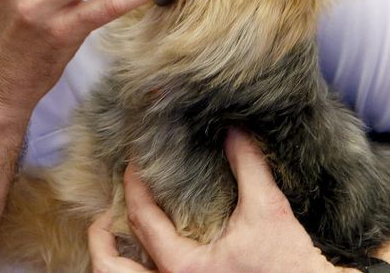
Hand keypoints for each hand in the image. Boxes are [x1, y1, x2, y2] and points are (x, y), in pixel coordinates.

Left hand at [89, 129, 355, 272]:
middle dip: (101, 237)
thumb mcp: (267, 210)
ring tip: (116, 232)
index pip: (140, 219)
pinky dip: (142, 264)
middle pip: (112, 266)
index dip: (133, 185)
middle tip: (104, 212)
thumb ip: (247, 166)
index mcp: (181, 267)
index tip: (132, 161)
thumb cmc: (288, 264)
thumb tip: (234, 129)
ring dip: (119, 256)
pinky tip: (151, 247)